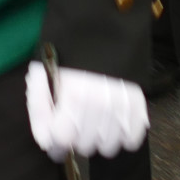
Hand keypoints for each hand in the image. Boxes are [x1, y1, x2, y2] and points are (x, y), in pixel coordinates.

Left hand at [24, 61, 147, 159]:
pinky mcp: (140, 107)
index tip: (53, 140)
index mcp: (75, 94)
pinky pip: (130, 140)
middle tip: (73, 120)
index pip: (62, 140)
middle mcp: (102, 104)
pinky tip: (110, 122)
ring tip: (91, 119)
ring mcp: (124, 107)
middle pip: (84, 146)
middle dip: (74, 138)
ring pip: (107, 148)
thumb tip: (45, 141)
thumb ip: (39, 109)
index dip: (54, 143)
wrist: (101, 31)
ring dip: (96, 138)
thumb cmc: (68, 54)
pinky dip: (120, 136)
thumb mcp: (43, 74)